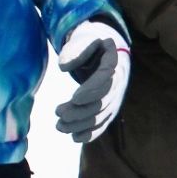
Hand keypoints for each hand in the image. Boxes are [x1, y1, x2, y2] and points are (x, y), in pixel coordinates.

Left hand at [53, 17, 131, 142]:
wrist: (103, 52)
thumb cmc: (89, 45)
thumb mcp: (82, 40)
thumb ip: (74, 50)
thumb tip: (64, 67)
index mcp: (113, 61)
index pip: (105, 79)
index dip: (92, 90)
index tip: (74, 98)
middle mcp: (118, 82)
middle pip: (102, 101)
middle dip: (81, 111)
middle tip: (58, 113)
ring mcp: (115, 97)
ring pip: (101, 115)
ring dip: (81, 124)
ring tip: (59, 126)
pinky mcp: (109, 108)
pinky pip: (103, 124)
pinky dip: (91, 133)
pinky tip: (75, 137)